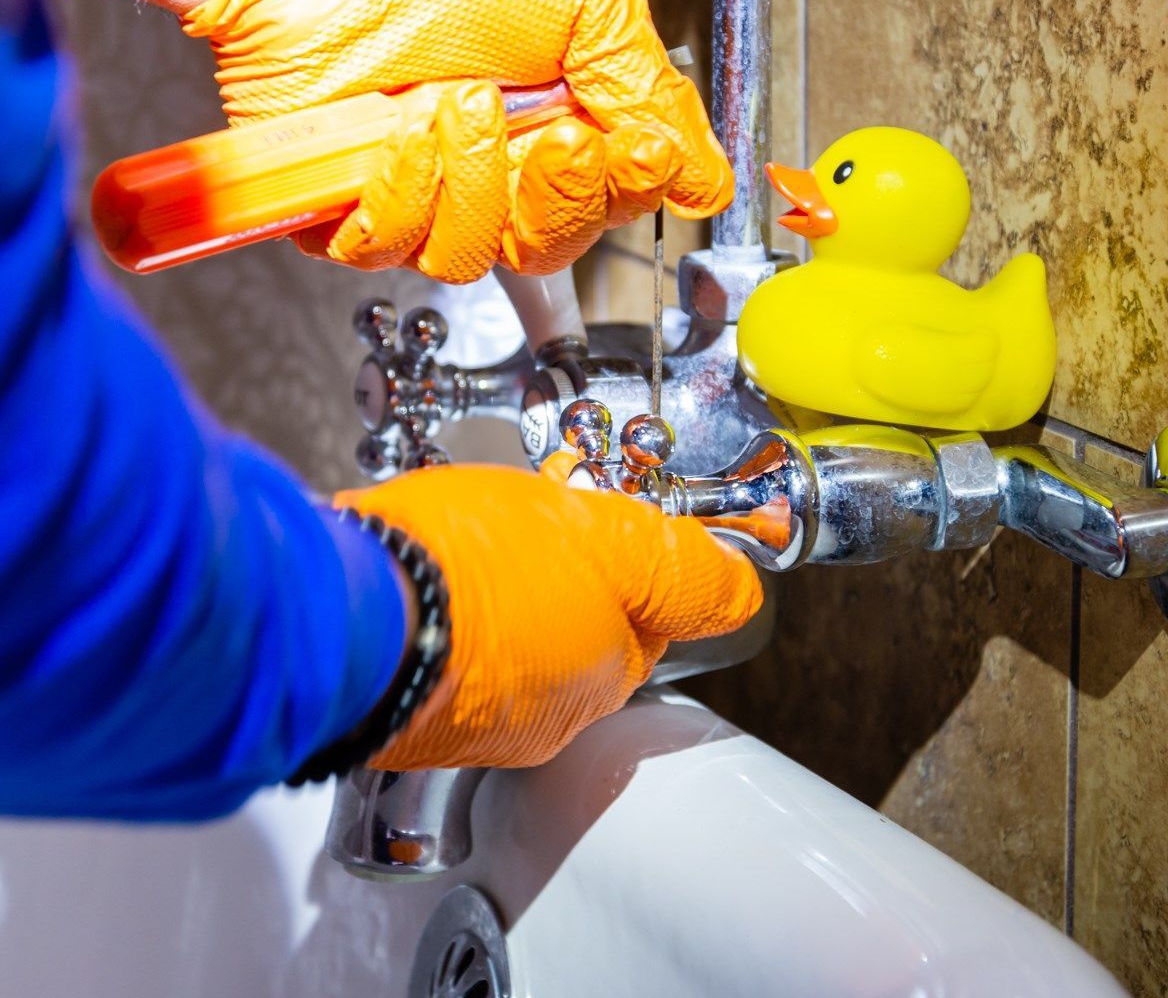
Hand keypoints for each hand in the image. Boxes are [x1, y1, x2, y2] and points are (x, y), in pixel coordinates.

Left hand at [180, 0, 732, 280]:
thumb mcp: (585, 6)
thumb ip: (649, 97)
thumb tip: (707, 179)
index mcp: (556, 127)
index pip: (610, 206)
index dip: (626, 191)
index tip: (634, 149)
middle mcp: (492, 170)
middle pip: (547, 247)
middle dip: (555, 195)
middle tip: (549, 133)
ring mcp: (421, 192)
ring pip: (470, 256)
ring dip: (474, 180)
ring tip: (457, 98)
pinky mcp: (347, 205)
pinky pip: (388, 248)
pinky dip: (403, 194)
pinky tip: (402, 128)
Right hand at [335, 465, 761, 769]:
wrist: (346, 608)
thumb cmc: (475, 569)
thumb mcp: (610, 543)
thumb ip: (681, 571)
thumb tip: (744, 592)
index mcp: (598, 682)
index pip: (645, 627)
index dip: (632, 565)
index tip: (606, 528)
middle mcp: (538, 721)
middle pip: (576, 635)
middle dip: (567, 576)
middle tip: (535, 522)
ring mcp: (466, 722)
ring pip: (512, 642)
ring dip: (506, 593)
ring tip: (472, 538)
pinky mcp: (402, 709)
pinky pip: (447, 650)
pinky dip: (447, 613)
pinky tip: (426, 573)